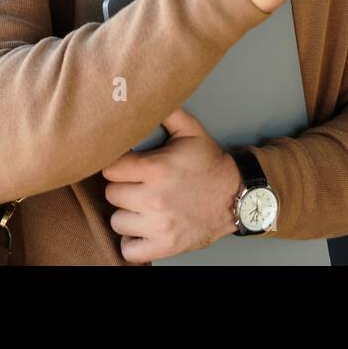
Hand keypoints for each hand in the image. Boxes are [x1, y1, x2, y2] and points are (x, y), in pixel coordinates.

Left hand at [101, 108, 242, 262]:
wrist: (237, 197)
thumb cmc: (210, 164)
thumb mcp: (191, 130)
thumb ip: (166, 111)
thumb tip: (144, 97)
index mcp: (156, 169)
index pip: (110, 169)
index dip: (118, 166)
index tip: (128, 167)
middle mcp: (154, 198)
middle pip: (111, 194)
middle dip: (122, 188)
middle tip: (138, 185)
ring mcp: (159, 225)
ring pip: (117, 221)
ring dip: (127, 214)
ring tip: (142, 206)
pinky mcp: (165, 246)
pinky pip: (129, 250)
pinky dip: (132, 242)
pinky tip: (142, 228)